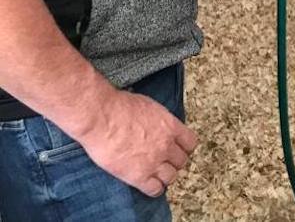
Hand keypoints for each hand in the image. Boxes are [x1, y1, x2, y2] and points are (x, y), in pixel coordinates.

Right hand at [77, 87, 197, 197]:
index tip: (179, 149)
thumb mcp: (149, 106)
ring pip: (171, 177)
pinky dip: (154, 189)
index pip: (190, 142)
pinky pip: (155, 189)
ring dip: (165, 176)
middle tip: (166, 161)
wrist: (103, 118)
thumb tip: (159, 124)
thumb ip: (159, 120)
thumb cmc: (121, 107)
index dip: (184, 147)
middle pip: (182, 161)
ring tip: (157, 174)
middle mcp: (166, 145)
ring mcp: (154, 162)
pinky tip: (149, 184)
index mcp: (170, 125)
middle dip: (174, 161)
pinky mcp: (139, 176)